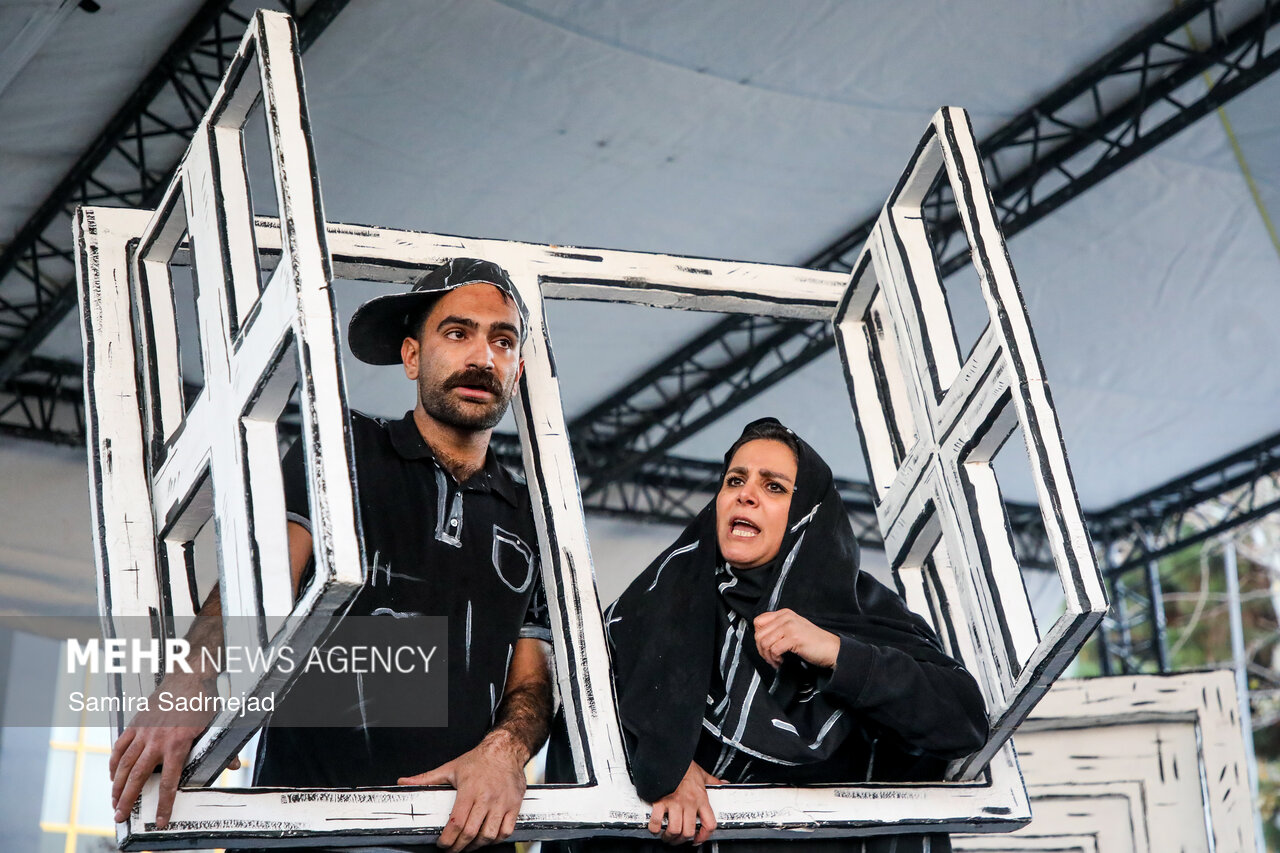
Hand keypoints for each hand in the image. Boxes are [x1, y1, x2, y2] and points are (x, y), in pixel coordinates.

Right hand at [109, 672, 217, 827]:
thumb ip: (221, 749)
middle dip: (128, 800)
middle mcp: (157, 741)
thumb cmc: (202, 700)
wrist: (188, 675)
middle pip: (137, 777)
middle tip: (120, 816)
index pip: (168, 782)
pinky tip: (113, 774)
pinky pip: (120, 746)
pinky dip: (114, 762)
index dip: (163, 804)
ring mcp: (144, 732)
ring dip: (117, 785)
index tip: (160, 820)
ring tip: (114, 801)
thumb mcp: (216, 725)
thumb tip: (233, 766)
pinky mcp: (136, 723)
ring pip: (123, 764)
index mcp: (177, 744)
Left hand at [398, 729, 528, 851]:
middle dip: (458, 847)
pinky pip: (506, 831)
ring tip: (468, 846)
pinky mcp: (514, 806)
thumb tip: (404, 782)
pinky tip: (487, 838)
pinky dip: (496, 840)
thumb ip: (426, 779)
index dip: (447, 839)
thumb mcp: (450, 768)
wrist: (505, 750)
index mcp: (469, 790)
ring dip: (476, 846)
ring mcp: (502, 803)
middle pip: (471, 832)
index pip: (456, 822)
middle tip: (452, 849)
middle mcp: (486, 798)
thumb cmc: (479, 760)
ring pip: (489, 835)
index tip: (442, 844)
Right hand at [647, 761, 722, 844]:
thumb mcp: (703, 774)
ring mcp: (674, 803)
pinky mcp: (660, 801)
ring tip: (667, 835)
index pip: (709, 824)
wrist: (669, 758)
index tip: (698, 839)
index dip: (704, 836)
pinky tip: (656, 827)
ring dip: (669, 836)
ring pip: (675, 829)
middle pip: (689, 831)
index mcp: (701, 798)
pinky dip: (655, 828)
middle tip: (678, 839)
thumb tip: (724, 783)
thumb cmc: (684, 766)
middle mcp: (689, 803)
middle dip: (682, 839)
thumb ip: (714, 781)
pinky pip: (657, 821)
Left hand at [753, 608, 839, 668]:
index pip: (758, 621)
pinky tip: (782, 661)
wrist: (831, 649)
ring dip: (768, 656)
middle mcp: (786, 617)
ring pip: (764, 642)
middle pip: (759, 634)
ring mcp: (790, 627)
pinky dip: (775, 659)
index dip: (758, 637)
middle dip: (761, 650)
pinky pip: (774, 650)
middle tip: (770, 658)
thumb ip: (778, 628)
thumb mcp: (794, 628)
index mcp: (784, 614)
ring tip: (776, 661)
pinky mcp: (794, 638)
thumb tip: (760, 637)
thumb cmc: (813, 642)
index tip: (765, 647)